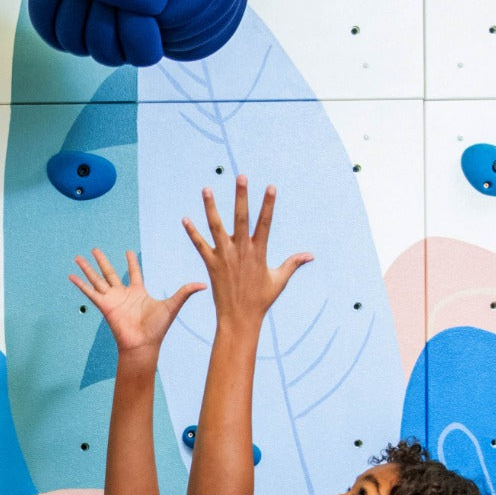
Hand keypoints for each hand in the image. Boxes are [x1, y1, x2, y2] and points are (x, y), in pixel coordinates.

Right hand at [70, 248, 204, 355]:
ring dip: (87, 268)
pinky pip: (90, 292)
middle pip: (109, 273)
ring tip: (78, 256)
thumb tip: (204, 284)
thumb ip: (185, 293)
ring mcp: (112, 299)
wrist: (143, 344)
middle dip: (103, 261)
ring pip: (97, 279)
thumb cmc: (157, 329)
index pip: (133, 273)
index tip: (128, 251)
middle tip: (95, 249)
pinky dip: (80, 284)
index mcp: (138, 292)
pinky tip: (71, 275)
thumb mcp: (173, 306)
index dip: (131, 262)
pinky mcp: (104, 305)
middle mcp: (123, 294)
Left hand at [182, 177, 311, 325]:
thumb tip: (311, 255)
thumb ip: (293, 264)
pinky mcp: (211, 264)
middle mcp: (241, 251)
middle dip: (241, 196)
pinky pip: (200, 245)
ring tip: (206, 189)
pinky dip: (192, 232)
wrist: (239, 318)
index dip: (268, 204)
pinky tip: (185, 219)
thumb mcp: (279, 280)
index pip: (265, 222)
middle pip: (241, 218)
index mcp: (259, 252)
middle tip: (241, 176)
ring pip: (216, 227)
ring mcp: (224, 257)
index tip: (271, 186)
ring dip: (211, 207)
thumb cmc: (261, 300)